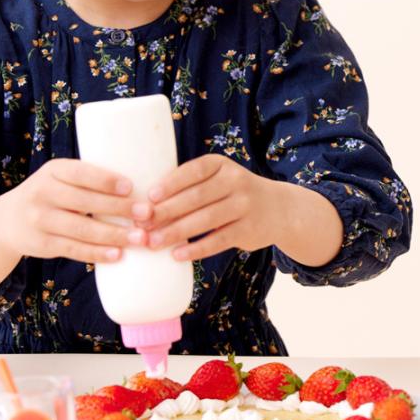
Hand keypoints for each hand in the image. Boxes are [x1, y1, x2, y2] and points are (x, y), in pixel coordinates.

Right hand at [0, 159, 136, 263]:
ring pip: (82, 229)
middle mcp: (43, 193)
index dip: (106, 180)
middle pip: (86, 202)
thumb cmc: (53, 193)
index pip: (81, 174)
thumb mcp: (63, 177)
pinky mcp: (42, 244)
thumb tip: (141, 186)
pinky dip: (97, 253)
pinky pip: (73, 249)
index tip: (131, 187)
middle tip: (148, 214)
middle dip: (120, 209)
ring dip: (114, 235)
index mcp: (54, 171)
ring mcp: (40, 220)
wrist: (9, 220)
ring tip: (141, 238)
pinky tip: (118, 254)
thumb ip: (91, 179)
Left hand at [133, 155, 278, 260]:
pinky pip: (219, 240)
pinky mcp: (249, 229)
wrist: (279, 209)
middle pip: (196, 197)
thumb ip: (190, 186)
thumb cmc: (234, 193)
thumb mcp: (218, 179)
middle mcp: (236, 181)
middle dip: (166, 212)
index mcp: (222, 165)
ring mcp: (244, 205)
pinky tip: (177, 255)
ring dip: (176, 232)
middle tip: (141, 226)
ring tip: (153, 243)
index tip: (149, 197)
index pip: (194, 171)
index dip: (171, 184)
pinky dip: (196, 249)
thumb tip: (146, 207)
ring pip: (206, 220)